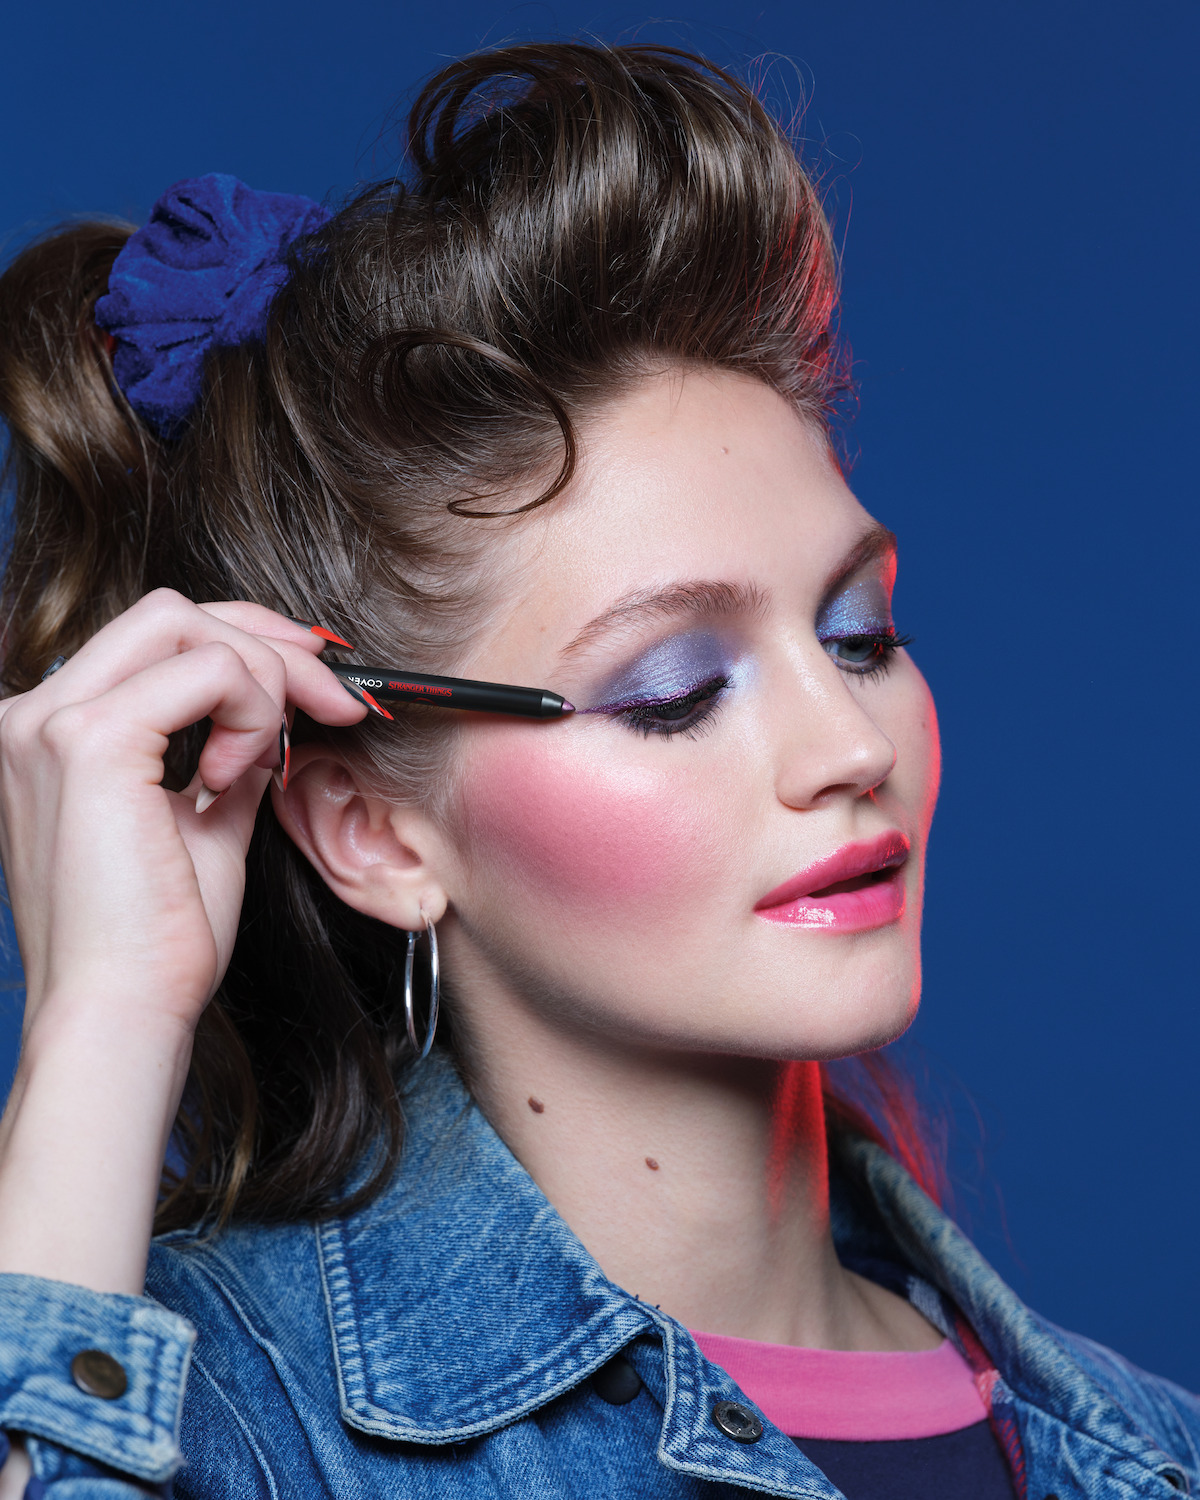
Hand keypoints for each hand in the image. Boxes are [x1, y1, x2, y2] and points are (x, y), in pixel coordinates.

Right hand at [0, 591, 365, 1293]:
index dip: (246, 643)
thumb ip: (231, 758)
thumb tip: (276, 716)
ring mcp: (51, 720)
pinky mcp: (87, 741)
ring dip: (263, 679)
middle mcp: (36, 713)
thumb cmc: (157, 938)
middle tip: (336, 700)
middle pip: (171, 612)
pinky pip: (204, 672)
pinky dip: (247, 711)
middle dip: (270, 643)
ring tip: (271, 757)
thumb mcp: (205, 824)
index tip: (317, 683)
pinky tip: (235, 777)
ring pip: (186, 625)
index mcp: (56, 732)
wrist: (122, 1009)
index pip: (155, 638)